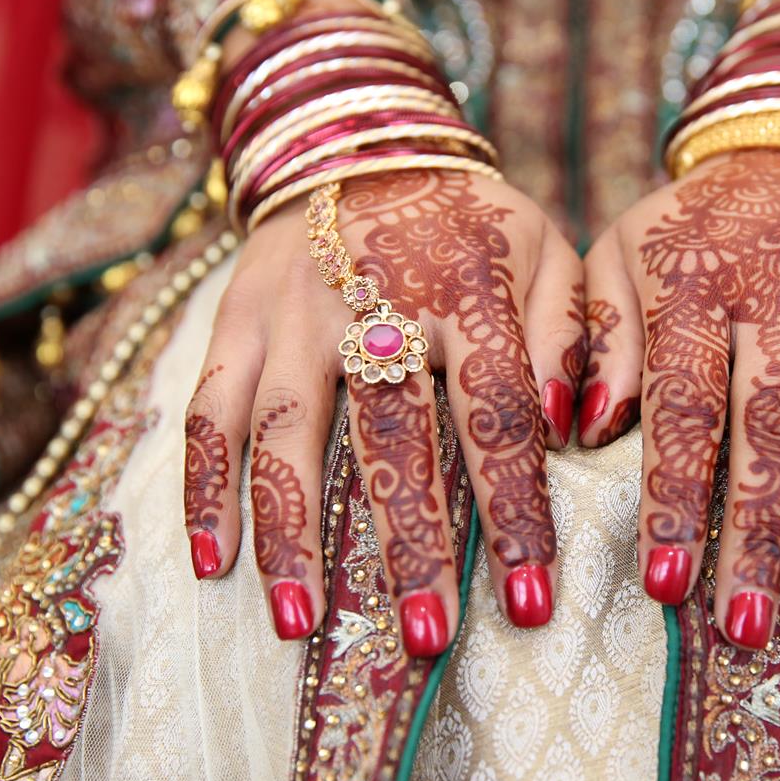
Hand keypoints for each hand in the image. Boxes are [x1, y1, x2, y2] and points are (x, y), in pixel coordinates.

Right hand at [184, 170, 583, 650]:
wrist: (360, 143)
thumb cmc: (471, 222)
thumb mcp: (545, 247)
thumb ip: (569, 330)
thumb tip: (575, 427)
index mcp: (467, 285)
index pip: (497, 412)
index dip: (514, 510)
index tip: (529, 600)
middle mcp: (373, 297)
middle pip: (391, 436)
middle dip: (409, 545)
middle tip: (424, 637)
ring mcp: (293, 311)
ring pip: (285, 432)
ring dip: (290, 533)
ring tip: (302, 623)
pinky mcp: (235, 319)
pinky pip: (208, 408)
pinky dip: (204, 486)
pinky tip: (213, 564)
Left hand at [581, 149, 779, 648]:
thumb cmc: (692, 224)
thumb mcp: (619, 254)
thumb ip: (597, 335)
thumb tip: (585, 430)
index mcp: (696, 279)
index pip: (682, 403)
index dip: (674, 496)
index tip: (667, 585)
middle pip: (772, 422)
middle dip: (756, 529)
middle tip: (744, 623)